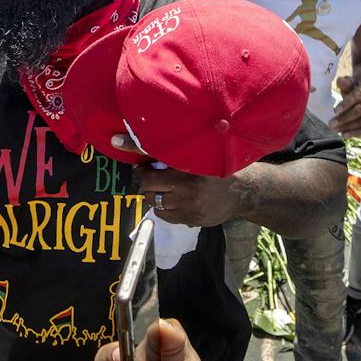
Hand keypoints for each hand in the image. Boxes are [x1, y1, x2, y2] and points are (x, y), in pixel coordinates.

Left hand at [114, 135, 241, 226]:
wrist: (244, 191)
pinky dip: (162, 208)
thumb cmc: (216, 167)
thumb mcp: (199, 153)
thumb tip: (141, 142)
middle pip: (149, 184)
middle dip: (145, 179)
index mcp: (191, 163)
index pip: (155, 151)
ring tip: (161, 188)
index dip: (134, 146)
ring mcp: (191, 204)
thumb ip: (175, 151)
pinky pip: (164, 215)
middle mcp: (190, 184)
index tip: (117, 141)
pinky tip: (172, 200)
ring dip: (153, 195)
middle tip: (147, 174)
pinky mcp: (192, 218)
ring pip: (154, 201)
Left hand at [329, 77, 360, 136]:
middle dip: (346, 117)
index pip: (360, 95)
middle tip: (332, 123)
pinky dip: (356, 132)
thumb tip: (341, 82)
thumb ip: (345, 82)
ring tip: (336, 129)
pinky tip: (345, 134)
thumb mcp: (352, 83)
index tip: (335, 111)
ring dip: (349, 126)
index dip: (347, 103)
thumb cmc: (359, 89)